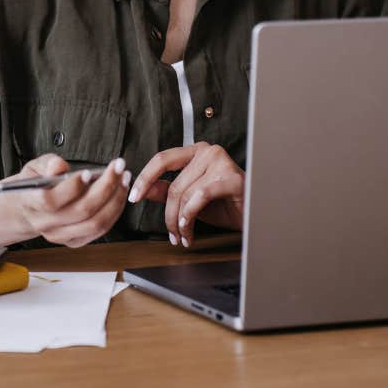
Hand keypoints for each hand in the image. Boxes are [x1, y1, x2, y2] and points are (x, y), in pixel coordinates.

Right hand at [7, 153, 130, 246]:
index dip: (72, 188)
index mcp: (31, 204)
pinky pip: (100, 230)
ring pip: (95, 223)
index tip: (89, 172)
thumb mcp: (34, 168)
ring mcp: (60, 236)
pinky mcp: (74, 241)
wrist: (28, 209)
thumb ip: (47, 164)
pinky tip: (120, 193)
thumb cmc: (35, 185)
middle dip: (105, 187)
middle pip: (81, 211)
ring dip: (115, 200)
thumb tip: (59, 166)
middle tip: (118, 167)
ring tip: (124, 178)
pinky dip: (114, 211)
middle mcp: (46, 224)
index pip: (51, 201)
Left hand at [128, 142, 244, 247]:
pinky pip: (200, 196)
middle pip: (173, 185)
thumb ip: (167, 191)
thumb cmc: (226, 205)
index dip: (145, 178)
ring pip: (185, 194)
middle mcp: (207, 151)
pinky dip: (190, 216)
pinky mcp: (231, 177)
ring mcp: (220, 161)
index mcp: (196, 152)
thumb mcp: (190, 199)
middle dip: (167, 215)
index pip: (162, 159)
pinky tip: (191, 230)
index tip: (133, 197)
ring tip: (185, 236)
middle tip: (171, 235)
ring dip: (180, 222)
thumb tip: (144, 189)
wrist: (254, 216)